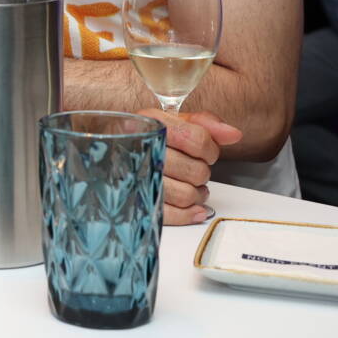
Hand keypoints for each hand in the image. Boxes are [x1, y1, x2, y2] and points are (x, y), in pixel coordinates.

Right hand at [137, 108, 242, 225]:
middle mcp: (142, 149)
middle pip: (195, 170)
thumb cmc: (144, 135)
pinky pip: (168, 214)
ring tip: (193, 188)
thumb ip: (204, 124)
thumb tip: (233, 134)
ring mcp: (136, 176)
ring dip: (197, 195)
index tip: (207, 153)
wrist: (105, 148)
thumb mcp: (172, 121)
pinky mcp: (135, 200)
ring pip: (185, 195)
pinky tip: (194, 209)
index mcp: (152, 124)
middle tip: (194, 170)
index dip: (210, 150)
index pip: (197, 139)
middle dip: (202, 173)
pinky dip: (187, 215)